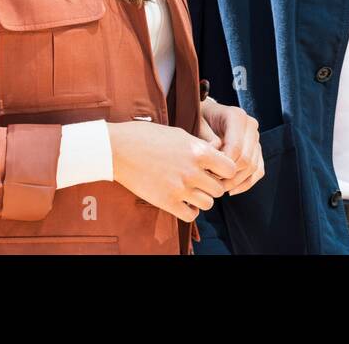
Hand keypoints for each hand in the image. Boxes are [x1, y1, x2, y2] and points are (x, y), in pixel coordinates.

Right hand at [108, 121, 237, 221]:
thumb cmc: (147, 136)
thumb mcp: (179, 134)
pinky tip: (183, 201)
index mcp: (198, 151)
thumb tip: (215, 155)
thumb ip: (199, 146)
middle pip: (219, 189)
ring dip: (202, 199)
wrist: (119, 148)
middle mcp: (193, 171)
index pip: (230, 168)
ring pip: (208, 204)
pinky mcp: (166, 202)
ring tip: (192, 192)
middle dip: (213, 186)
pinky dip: (190, 210)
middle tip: (202, 182)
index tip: (216, 170)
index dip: (225, 170)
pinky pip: (191, 215)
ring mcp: (180, 188)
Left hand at [197, 98, 263, 195]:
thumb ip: (207, 138)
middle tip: (212, 183)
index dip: (223, 164)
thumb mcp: (199, 124)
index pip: (236, 148)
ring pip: (253, 167)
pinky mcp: (257, 150)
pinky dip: (246, 183)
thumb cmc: (201, 119)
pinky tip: (231, 190)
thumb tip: (216, 153)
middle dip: (229, 175)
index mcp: (237, 116)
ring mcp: (256, 138)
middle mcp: (251, 126)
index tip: (208, 171)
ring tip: (219, 188)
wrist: (208, 115)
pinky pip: (258, 170)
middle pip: (246, 159)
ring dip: (237, 182)